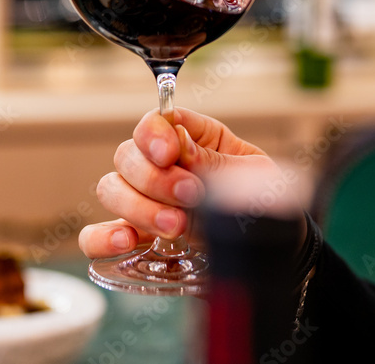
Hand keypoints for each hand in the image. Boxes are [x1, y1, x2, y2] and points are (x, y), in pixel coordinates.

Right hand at [78, 108, 278, 258]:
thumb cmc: (268, 205)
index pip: (154, 122)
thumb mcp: (255, 176)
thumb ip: (217, 162)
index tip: (170, 153)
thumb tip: (182, 146)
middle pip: (127, 155)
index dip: (154, 134)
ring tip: (175, 227)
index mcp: (193, 139)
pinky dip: (102, 237)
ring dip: (137, 207)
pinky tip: (125, 242)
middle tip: (190, 196)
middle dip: (154, 178)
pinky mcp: (135, 237)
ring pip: (111, 189)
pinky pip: (97, 234)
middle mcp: (162, 166)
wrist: (277, 252)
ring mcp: (145, 201)